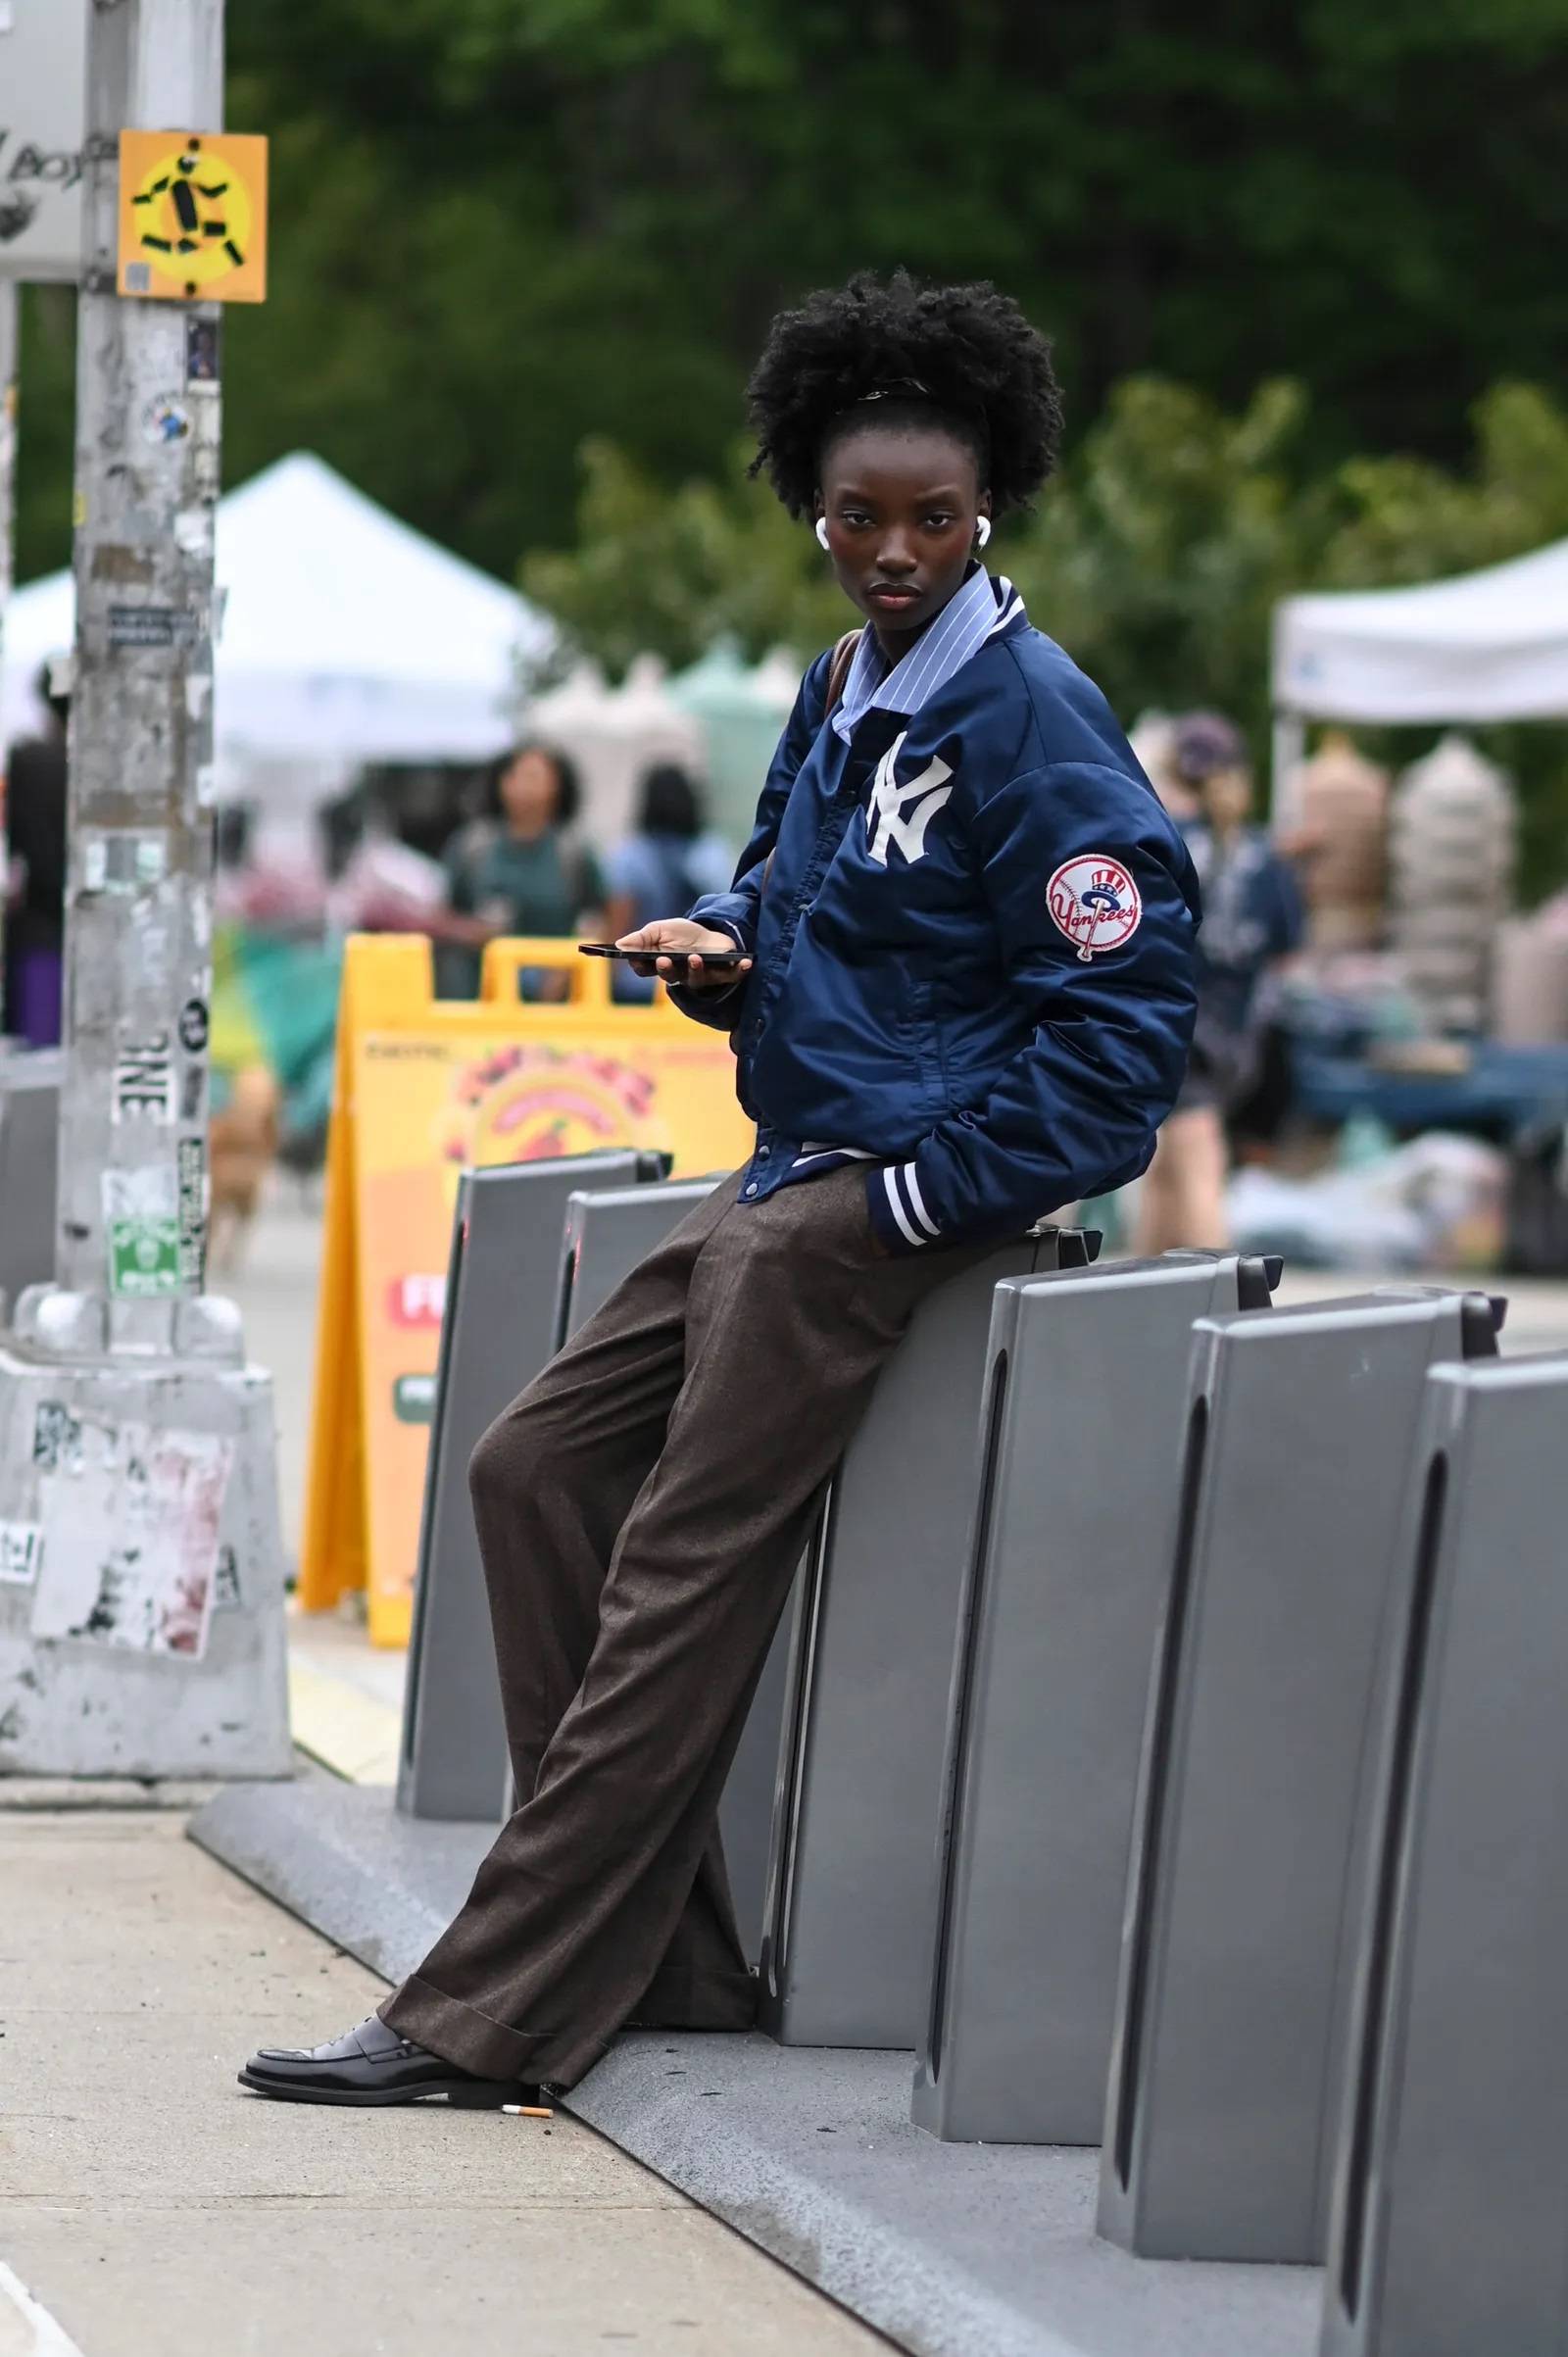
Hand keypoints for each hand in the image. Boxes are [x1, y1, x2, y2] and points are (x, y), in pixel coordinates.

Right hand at [616, 919, 752, 990]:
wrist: (712, 933)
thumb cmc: (684, 935)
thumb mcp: (661, 929)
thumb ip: (642, 938)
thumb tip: (619, 945)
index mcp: (660, 964)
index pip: (645, 969)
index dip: (640, 965)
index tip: (636, 958)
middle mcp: (679, 974)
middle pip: (669, 977)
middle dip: (666, 969)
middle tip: (664, 960)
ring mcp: (701, 976)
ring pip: (696, 979)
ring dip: (695, 970)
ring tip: (695, 958)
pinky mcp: (724, 974)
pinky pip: (731, 976)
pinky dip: (740, 971)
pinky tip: (746, 963)